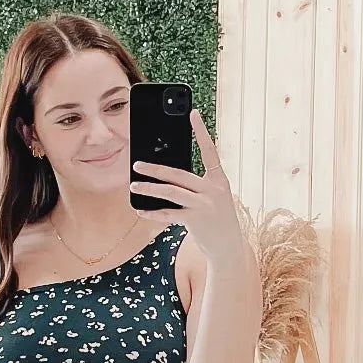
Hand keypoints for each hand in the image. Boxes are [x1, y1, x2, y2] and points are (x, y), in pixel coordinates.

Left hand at [129, 109, 245, 272]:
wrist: (228, 249)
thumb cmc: (217, 221)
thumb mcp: (214, 199)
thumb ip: (196, 186)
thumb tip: (167, 176)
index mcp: (219, 180)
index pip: (210, 150)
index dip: (201, 132)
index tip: (193, 113)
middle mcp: (213, 190)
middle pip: (179, 174)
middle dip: (155, 169)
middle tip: (137, 164)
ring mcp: (205, 205)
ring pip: (171, 192)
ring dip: (150, 188)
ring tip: (134, 185)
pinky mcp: (196, 220)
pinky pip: (169, 214)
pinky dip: (153, 213)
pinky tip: (141, 211)